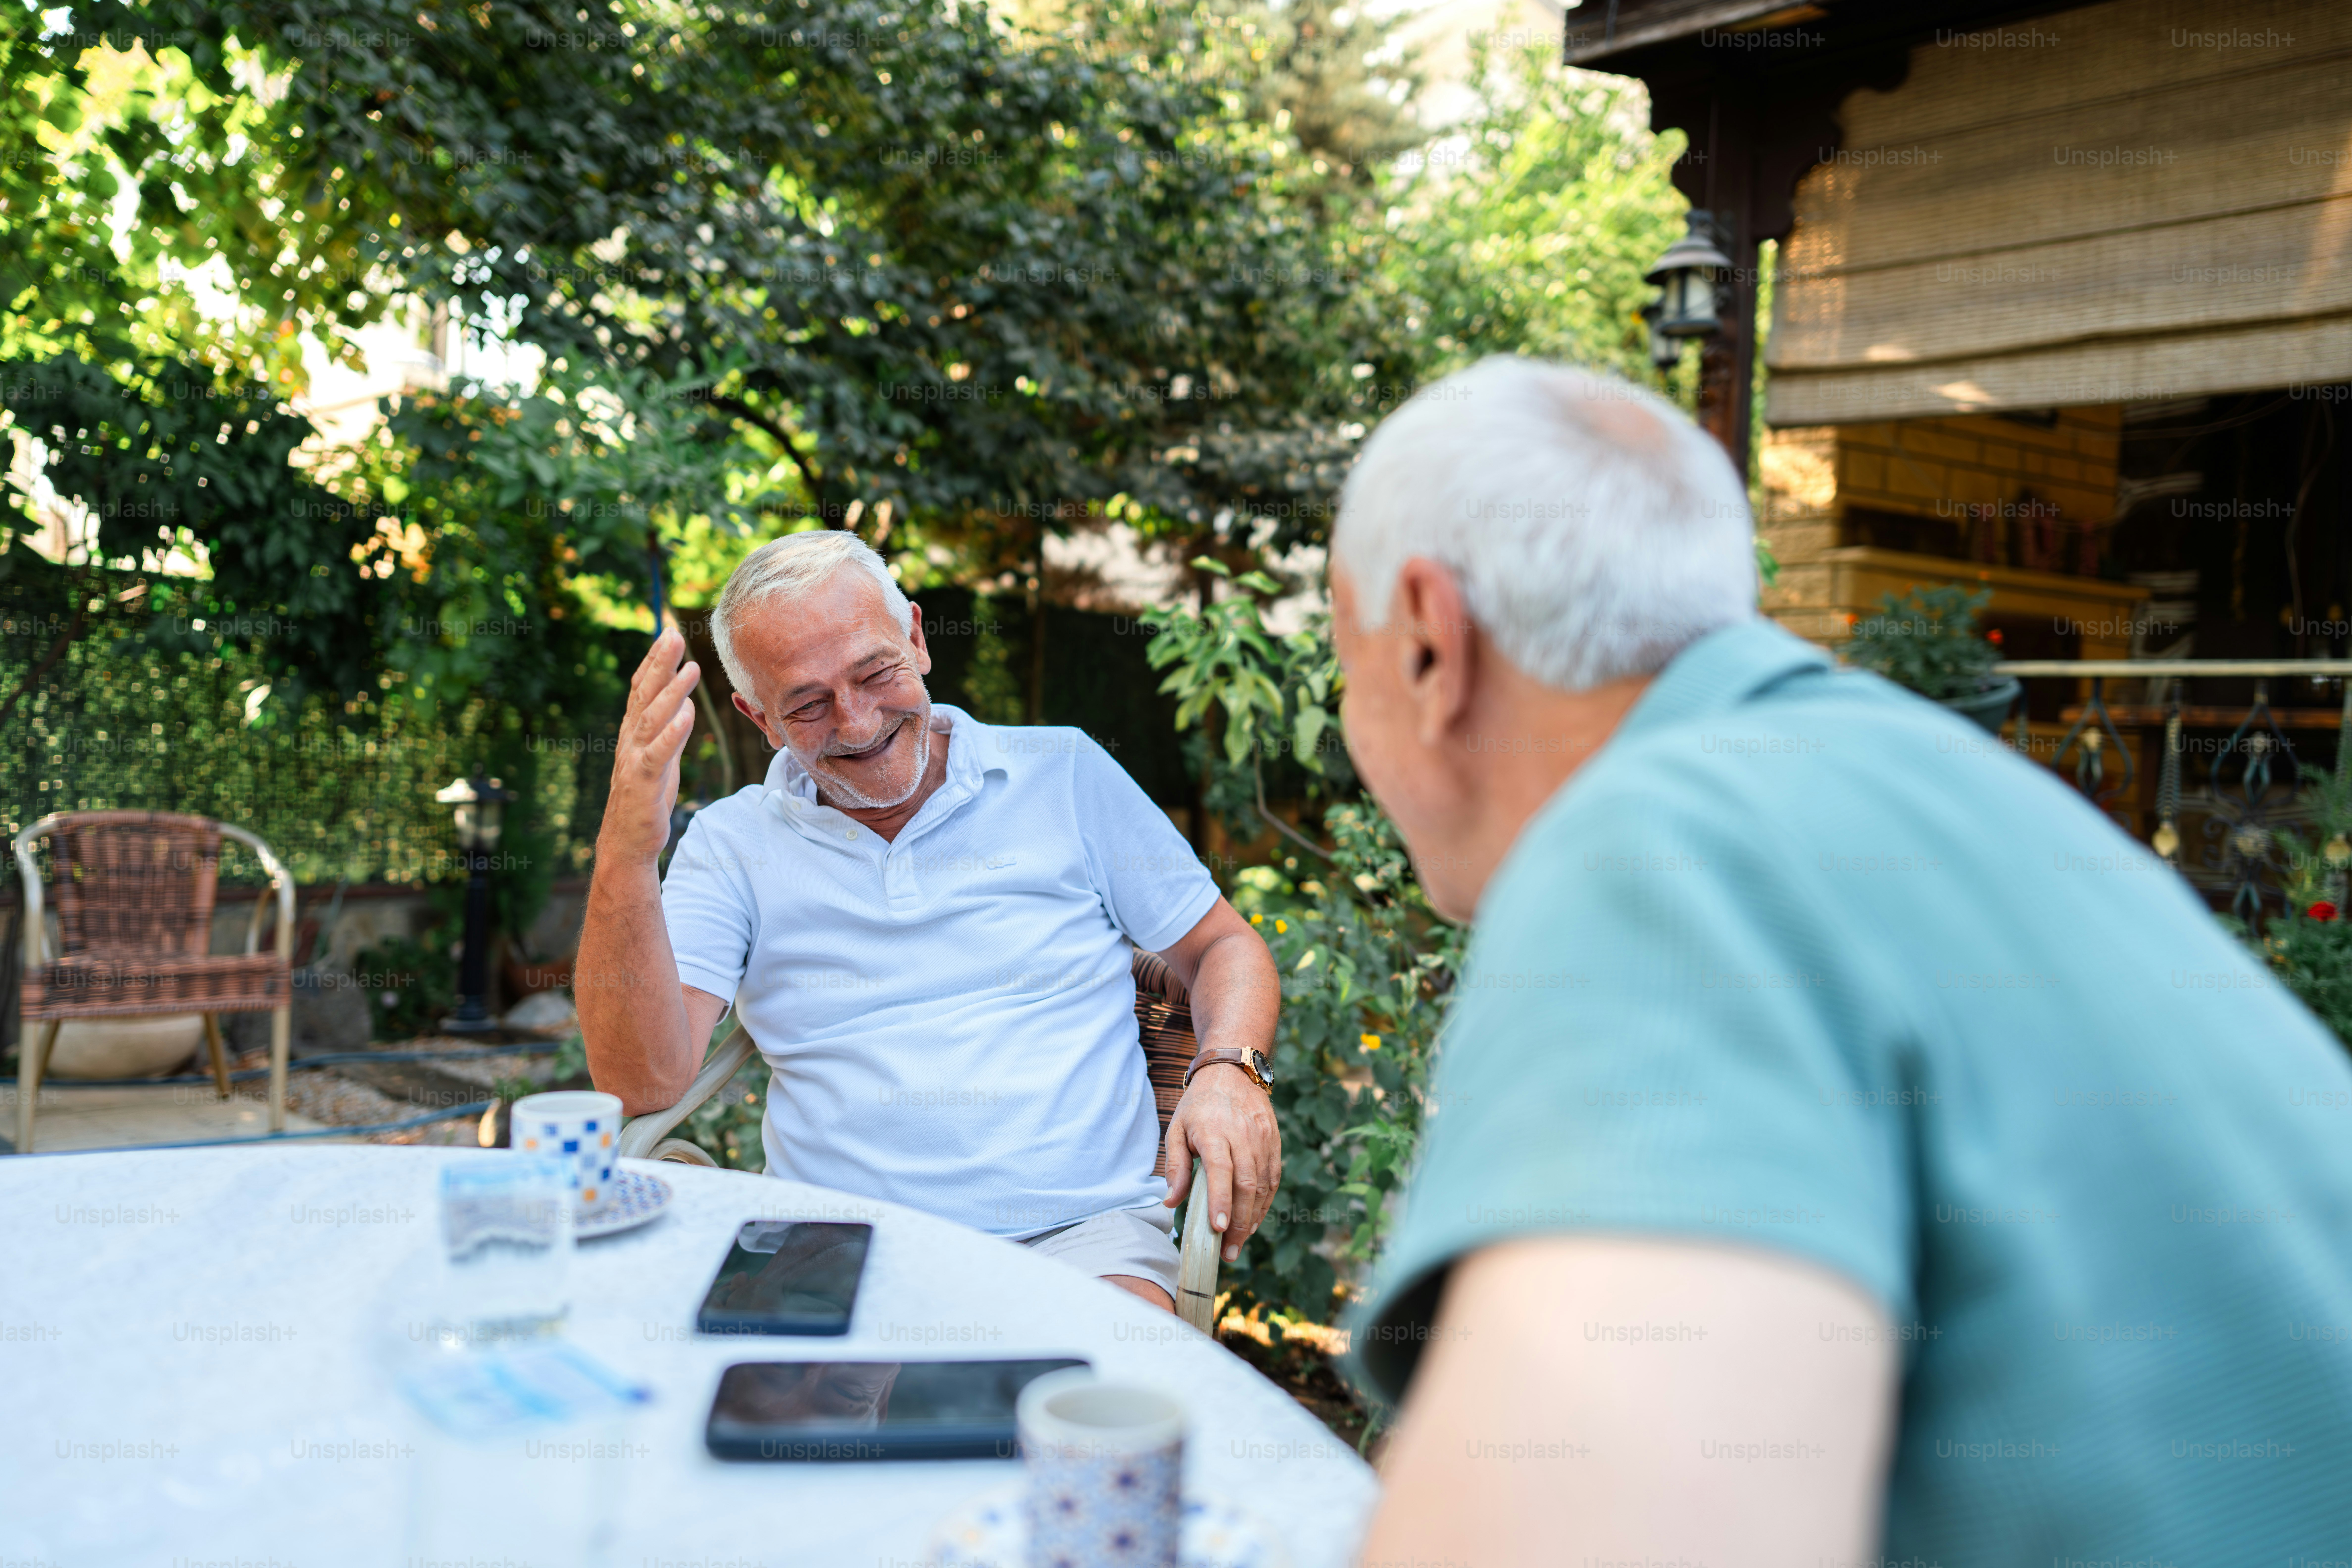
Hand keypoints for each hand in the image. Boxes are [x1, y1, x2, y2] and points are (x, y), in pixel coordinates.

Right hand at [603, 625, 701, 863]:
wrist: (628, 841)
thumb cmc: (646, 798)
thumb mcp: (661, 758)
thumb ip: (670, 731)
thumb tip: (684, 704)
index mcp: (634, 734)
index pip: (641, 690)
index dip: (653, 661)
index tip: (667, 633)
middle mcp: (630, 741)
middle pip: (644, 696)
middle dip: (659, 664)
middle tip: (673, 634)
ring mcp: (634, 761)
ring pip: (651, 720)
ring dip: (671, 692)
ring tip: (692, 667)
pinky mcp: (643, 784)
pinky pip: (657, 754)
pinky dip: (672, 734)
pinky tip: (687, 714)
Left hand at [1163, 1062, 1280, 1263]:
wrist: (1231, 1073)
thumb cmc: (1198, 1106)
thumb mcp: (1176, 1129)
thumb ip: (1175, 1166)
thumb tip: (1170, 1202)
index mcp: (1214, 1132)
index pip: (1221, 1170)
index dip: (1220, 1200)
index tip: (1218, 1229)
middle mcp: (1242, 1136)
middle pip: (1245, 1184)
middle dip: (1239, 1222)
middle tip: (1228, 1252)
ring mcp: (1262, 1139)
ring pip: (1262, 1185)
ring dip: (1253, 1219)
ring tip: (1238, 1244)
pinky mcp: (1274, 1142)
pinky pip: (1272, 1179)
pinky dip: (1264, 1203)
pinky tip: (1254, 1221)